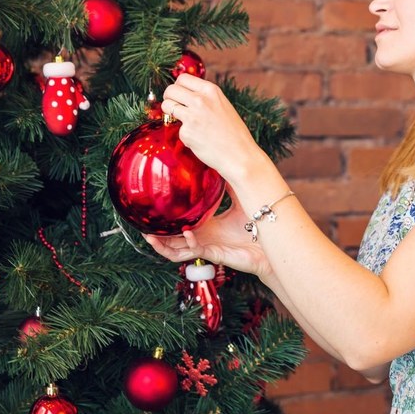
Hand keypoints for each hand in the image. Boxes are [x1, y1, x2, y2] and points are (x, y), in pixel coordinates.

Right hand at [143, 186, 273, 279]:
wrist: (272, 239)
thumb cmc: (258, 220)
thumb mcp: (239, 195)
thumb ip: (227, 180)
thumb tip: (219, 160)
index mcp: (206, 224)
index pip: (181, 223)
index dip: (167, 220)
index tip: (154, 208)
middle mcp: (203, 237)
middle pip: (173, 239)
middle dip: (157, 235)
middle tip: (141, 226)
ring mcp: (206, 247)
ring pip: (177, 251)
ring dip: (162, 245)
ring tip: (149, 236)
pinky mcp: (213, 253)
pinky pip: (194, 250)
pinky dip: (187, 243)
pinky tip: (187, 232)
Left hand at [161, 74, 264, 183]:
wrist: (240, 156)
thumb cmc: (234, 133)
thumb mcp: (222, 106)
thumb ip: (205, 98)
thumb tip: (185, 94)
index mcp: (210, 90)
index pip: (182, 78)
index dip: (178, 87)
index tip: (179, 95)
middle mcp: (199, 99)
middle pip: (171, 89)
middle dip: (169, 98)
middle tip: (173, 107)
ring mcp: (191, 115)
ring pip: (167, 106)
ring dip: (170, 113)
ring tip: (184, 122)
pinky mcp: (186, 132)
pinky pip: (176, 129)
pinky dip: (185, 135)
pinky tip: (198, 140)